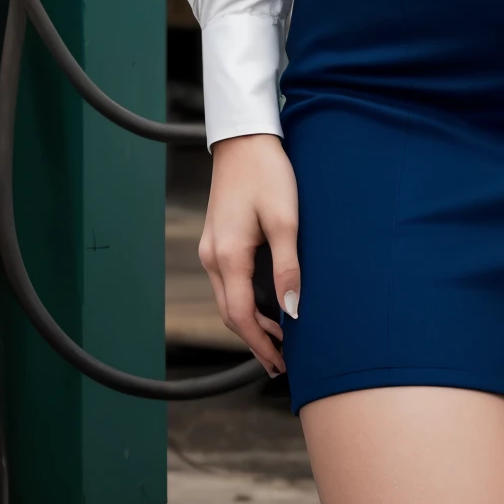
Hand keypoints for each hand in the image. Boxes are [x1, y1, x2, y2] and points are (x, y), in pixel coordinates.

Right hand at [198, 132, 300, 375]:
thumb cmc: (267, 173)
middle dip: (254, 340)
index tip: (280, 365)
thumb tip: (293, 312)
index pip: (241, 316)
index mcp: (228, 256)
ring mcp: (210, 247)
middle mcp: (212, 257)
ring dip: (249, 322)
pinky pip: (227, 281)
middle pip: (230, 313)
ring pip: (227, 298)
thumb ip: (288, 268)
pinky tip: (263, 304)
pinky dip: (243, 301)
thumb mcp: (286, 220)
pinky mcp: (216, 239)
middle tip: (281, 361)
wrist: (245, 138)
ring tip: (277, 339)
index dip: (261, 345)